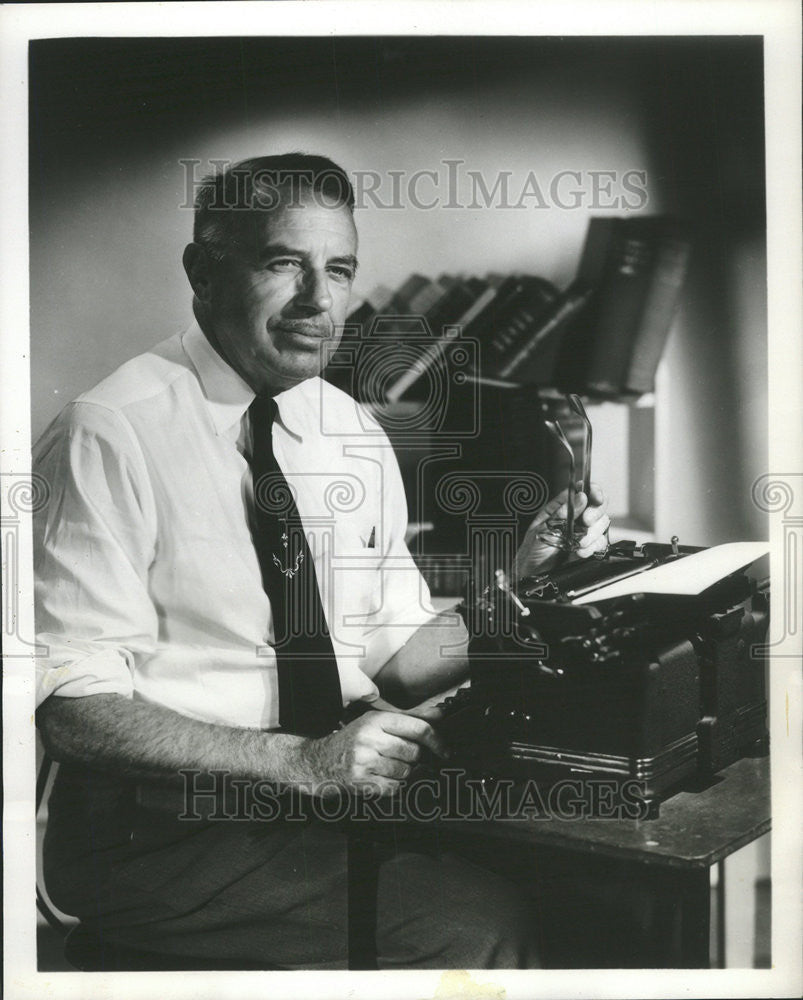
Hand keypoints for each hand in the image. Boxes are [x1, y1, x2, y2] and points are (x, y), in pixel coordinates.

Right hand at [303, 710, 446, 797]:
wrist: (320, 760)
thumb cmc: (354, 739)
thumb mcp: (377, 721)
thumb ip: (410, 718)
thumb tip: (440, 715)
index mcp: (376, 720)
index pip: (417, 729)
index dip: (437, 740)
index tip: (444, 749)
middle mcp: (369, 739)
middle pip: (414, 752)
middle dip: (415, 757)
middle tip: (404, 756)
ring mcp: (364, 761)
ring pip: (406, 771)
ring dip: (405, 772)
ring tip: (389, 765)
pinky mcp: (361, 782)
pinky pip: (394, 787)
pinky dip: (394, 785)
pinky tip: (382, 776)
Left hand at [513, 481, 610, 578]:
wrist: (532, 573)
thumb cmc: (532, 549)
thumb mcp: (543, 528)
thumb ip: (563, 513)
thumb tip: (580, 498)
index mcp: (562, 507)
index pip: (583, 490)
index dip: (593, 491)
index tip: (596, 497)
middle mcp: (575, 517)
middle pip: (598, 505)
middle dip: (594, 513)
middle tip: (585, 522)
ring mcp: (583, 531)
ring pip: (602, 524)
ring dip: (592, 534)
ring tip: (577, 542)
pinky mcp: (589, 546)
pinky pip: (600, 542)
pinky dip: (593, 547)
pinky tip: (580, 552)